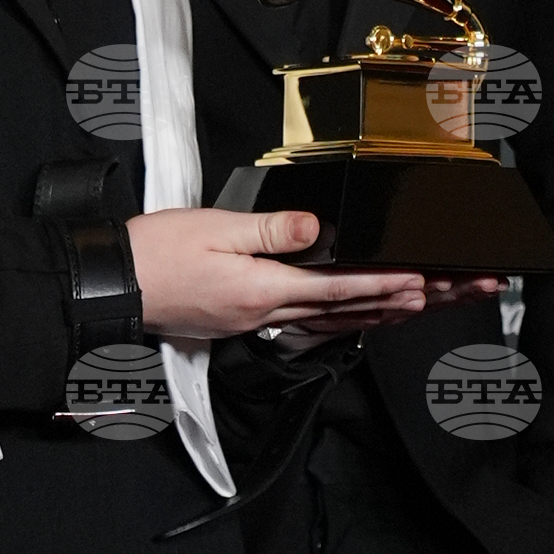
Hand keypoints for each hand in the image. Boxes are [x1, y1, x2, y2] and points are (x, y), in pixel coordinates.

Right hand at [126, 207, 428, 342]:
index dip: (380, 285)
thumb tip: (314, 227)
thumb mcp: (214, 227)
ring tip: (412, 307)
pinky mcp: (243, 322)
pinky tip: (354, 317)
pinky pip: (305, 325)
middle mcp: (262, 315)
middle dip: (393, 304)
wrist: (117, 286)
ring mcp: (253, 323)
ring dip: (373, 315)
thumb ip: (269, 229)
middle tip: (437, 296)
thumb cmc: (155, 255)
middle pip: (342, 311)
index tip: (416, 282)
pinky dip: (339, 321)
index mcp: (259, 290)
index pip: (334, 288)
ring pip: (328, 322)